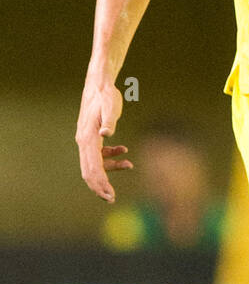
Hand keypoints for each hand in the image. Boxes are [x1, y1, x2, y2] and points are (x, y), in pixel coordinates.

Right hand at [75, 79, 131, 200]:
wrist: (99, 84)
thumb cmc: (106, 95)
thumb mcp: (111, 106)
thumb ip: (110, 121)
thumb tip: (106, 134)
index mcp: (87, 138)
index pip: (92, 168)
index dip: (101, 183)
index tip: (110, 196)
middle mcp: (83, 142)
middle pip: (89, 171)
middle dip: (101, 186)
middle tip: (112, 199)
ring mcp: (86, 141)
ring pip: (94, 164)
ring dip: (109, 170)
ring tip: (129, 165)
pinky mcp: (92, 138)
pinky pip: (99, 155)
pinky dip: (111, 158)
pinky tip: (125, 153)